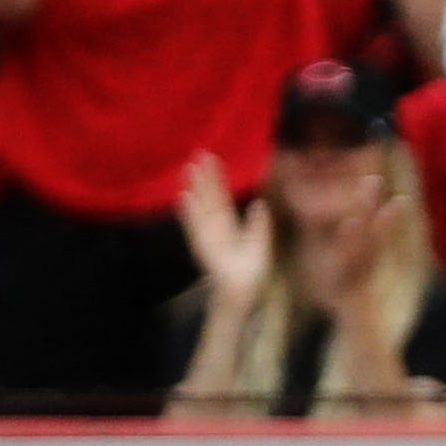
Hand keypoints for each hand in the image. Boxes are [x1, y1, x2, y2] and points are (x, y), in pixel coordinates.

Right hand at [174, 153, 269, 303]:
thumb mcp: (261, 245)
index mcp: (229, 223)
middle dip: (203, 177)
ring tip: (188, 170)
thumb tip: (260, 204)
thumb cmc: (250, 271)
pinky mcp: (203, 245)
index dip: (217, 178)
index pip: (221, 196)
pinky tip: (184, 197)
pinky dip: (189, 212)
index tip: (211, 160)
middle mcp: (215, 226)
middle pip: (209, 197)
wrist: (242, 290)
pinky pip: (195, 225)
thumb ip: (259, 225)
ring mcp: (207, 234)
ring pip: (201, 206)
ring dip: (194, 188)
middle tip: (197, 155)